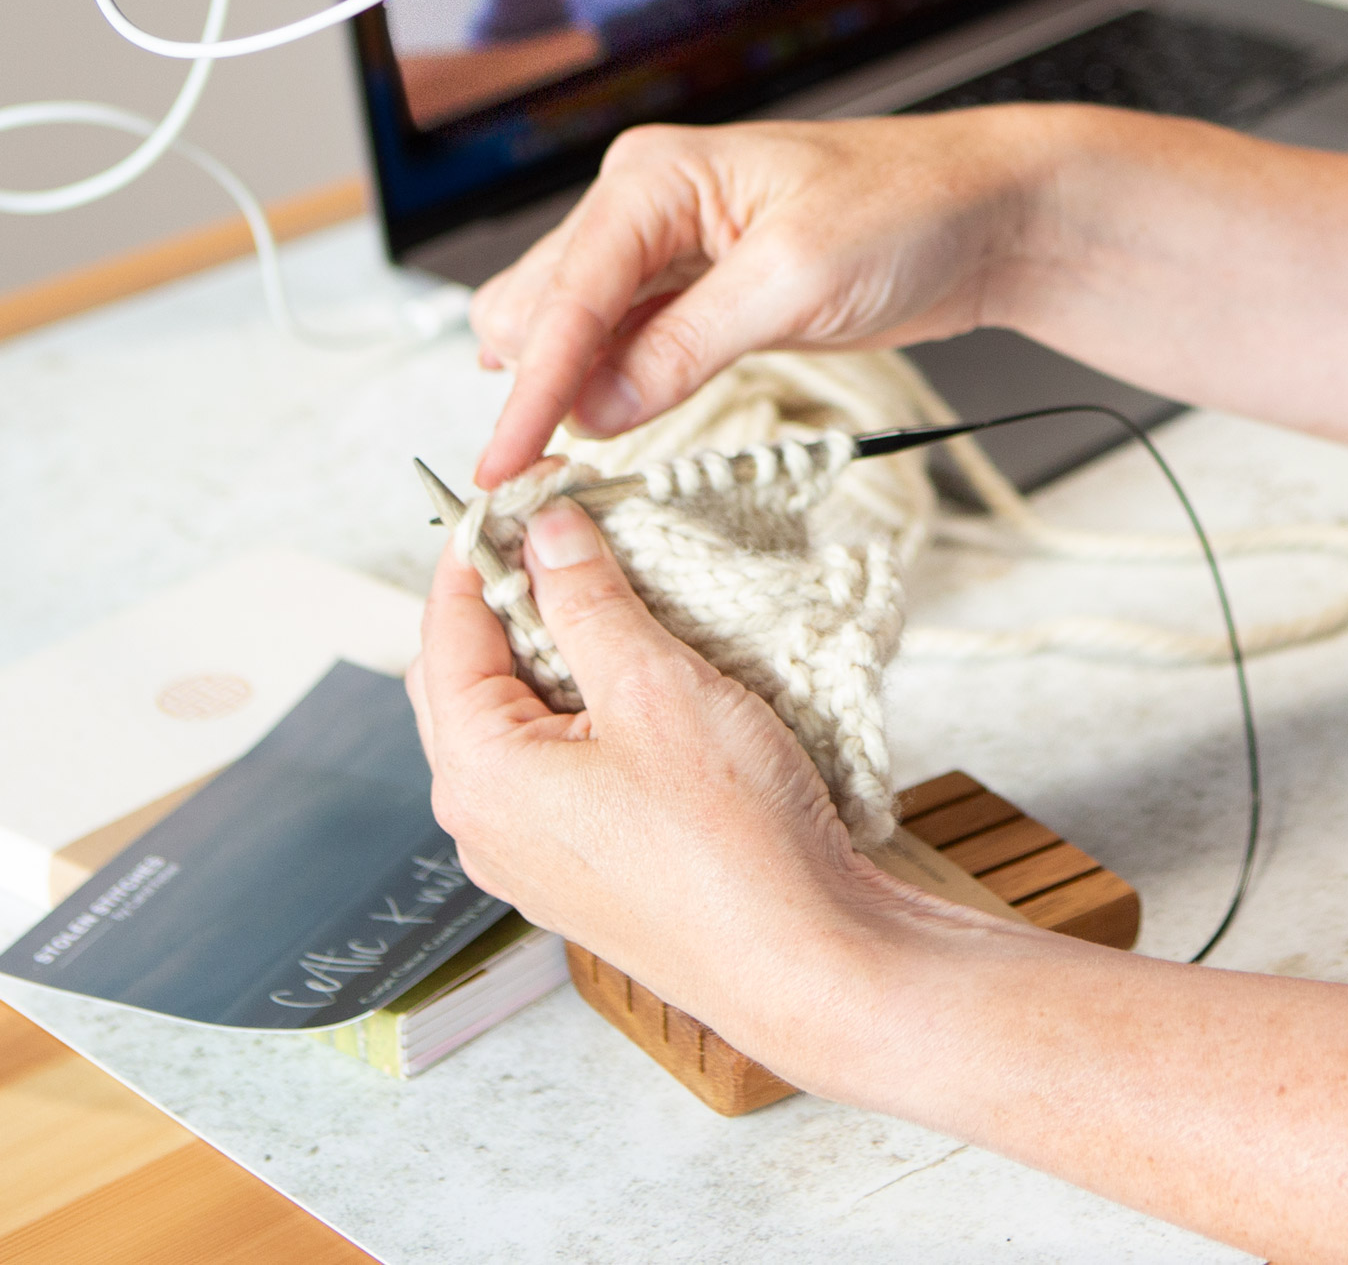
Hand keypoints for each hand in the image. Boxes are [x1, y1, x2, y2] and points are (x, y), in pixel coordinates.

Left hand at [408, 495, 967, 1068]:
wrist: (805, 959)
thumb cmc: (732, 838)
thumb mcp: (658, 688)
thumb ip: (589, 601)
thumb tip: (547, 533)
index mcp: (480, 773)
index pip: (446, 628)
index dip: (486, 543)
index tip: (532, 485)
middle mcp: (487, 821)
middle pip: (472, 673)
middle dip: (521, 594)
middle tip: (582, 528)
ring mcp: (536, 853)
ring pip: (523, 718)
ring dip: (565, 648)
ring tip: (629, 593)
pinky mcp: (591, 867)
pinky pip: (564, 763)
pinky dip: (595, 704)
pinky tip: (655, 677)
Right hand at [467, 111, 1052, 486]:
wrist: (987, 214)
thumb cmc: (910, 207)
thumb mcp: (798, 278)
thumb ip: (688, 343)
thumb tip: (598, 409)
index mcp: (656, 176)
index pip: (566, 291)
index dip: (528, 385)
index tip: (501, 463)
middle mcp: (647, 205)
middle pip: (540, 305)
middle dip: (529, 385)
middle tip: (530, 479)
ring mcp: (671, 251)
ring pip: (572, 329)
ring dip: (563, 392)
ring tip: (562, 466)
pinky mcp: (702, 296)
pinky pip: (624, 347)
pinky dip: (609, 391)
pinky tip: (609, 431)